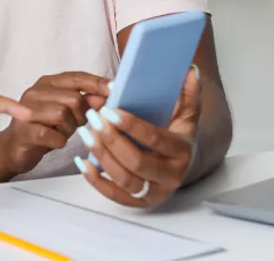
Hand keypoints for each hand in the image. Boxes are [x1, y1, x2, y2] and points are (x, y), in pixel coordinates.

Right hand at [0, 72, 110, 177]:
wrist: (15, 149)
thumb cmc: (45, 128)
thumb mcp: (69, 113)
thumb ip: (87, 101)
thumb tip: (109, 92)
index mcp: (48, 83)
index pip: (76, 77)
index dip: (96, 83)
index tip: (114, 90)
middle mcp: (35, 91)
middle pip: (73, 98)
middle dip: (81, 115)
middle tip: (76, 124)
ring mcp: (26, 110)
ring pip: (62, 114)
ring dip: (68, 128)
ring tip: (62, 132)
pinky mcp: (23, 130)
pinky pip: (51, 134)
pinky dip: (58, 141)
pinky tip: (55, 142)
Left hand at [76, 66, 199, 208]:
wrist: (182, 164)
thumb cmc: (179, 134)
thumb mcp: (187, 114)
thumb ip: (189, 93)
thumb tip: (191, 70)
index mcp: (182, 151)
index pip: (155, 139)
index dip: (131, 126)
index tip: (109, 110)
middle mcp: (171, 176)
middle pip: (136, 162)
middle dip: (111, 140)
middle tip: (92, 119)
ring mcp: (155, 192)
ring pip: (124, 179)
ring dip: (101, 157)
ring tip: (85, 133)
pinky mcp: (139, 202)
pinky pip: (114, 196)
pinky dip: (96, 181)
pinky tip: (82, 162)